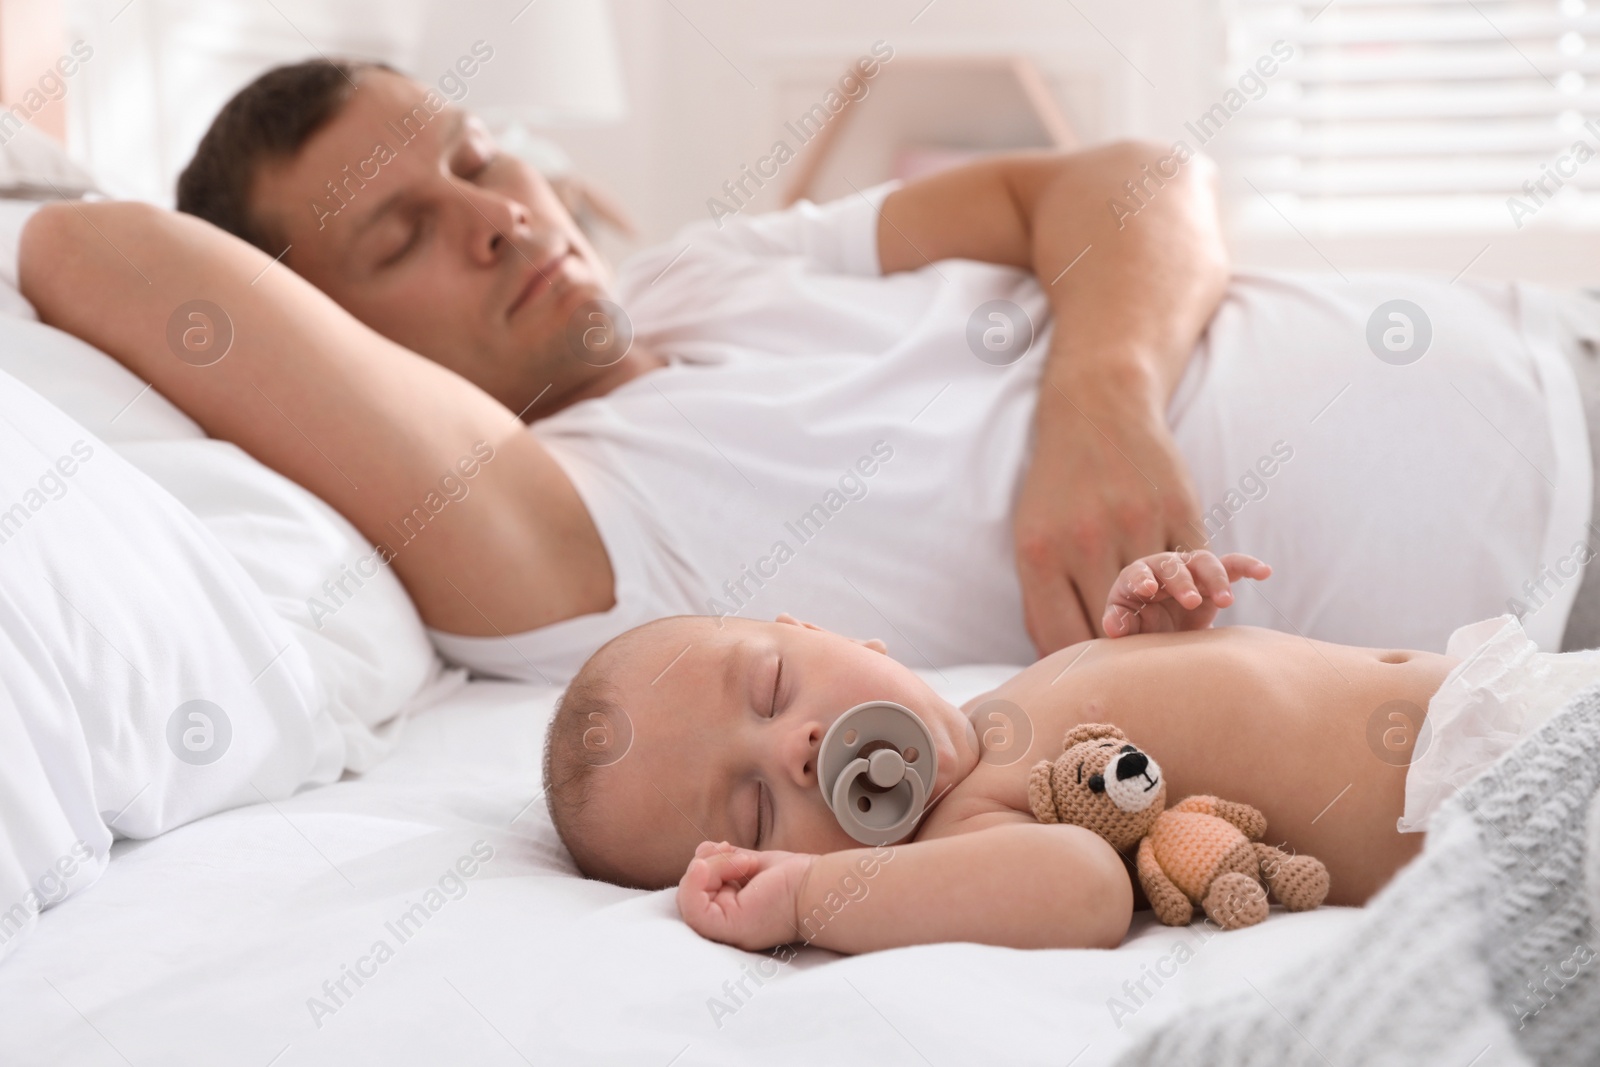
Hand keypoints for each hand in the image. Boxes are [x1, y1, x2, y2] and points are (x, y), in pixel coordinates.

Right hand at [676, 841, 815, 950]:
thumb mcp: (748, 863)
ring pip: (689, 897)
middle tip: (744, 858)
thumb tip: (700, 851)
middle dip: (709, 862)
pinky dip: (695, 882)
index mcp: (730, 914)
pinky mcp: (729, 929)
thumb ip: (723, 860)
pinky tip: (712, 867)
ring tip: (745, 863)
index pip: (695, 890)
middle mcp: (725, 927)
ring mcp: (726, 931)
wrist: (819, 889)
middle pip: (690, 892)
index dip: (704, 864)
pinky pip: (693, 908)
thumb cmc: (793, 879)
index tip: (728, 848)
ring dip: (711, 868)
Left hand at [1014, 380, 1205, 654]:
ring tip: (1173, 638)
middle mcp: (1086, 540)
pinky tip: (1211, 607)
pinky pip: (1201, 570)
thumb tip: (1058, 667)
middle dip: (1130, 653)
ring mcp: (1137, 523)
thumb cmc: (1058, 487)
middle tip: (1139, 662)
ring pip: (1163, 606)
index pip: (1063, 639)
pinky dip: (1208, 595)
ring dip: (1173, 629)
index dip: (1083, 667)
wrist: (1097, 410)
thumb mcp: (1031, 541)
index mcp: (1039, 555)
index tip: (1097, 674)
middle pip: (1116, 628)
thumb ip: (1042, 604)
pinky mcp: (1180, 510)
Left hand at [1102, 549, 1270, 636]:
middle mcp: (1163, 569)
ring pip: (1204, 562)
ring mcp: (1190, 571)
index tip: (1148, 590)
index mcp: (1136, 578)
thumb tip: (1114, 628)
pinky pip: (1233, 565)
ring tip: (1225, 602)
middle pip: (1173, 566)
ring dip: (1215, 578)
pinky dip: (1248, 566)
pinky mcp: (1214, 579)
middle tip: (1190, 601)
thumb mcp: (1128, 629)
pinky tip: (1265, 572)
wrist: (1163, 632)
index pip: (1137, 572)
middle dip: (1182, 582)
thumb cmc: (1139, 628)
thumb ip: (1121, 625)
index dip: (1142, 579)